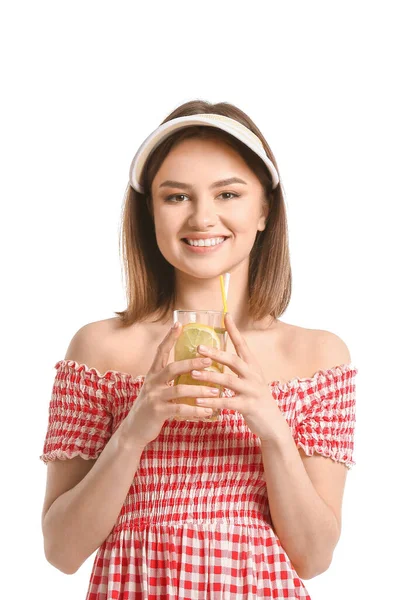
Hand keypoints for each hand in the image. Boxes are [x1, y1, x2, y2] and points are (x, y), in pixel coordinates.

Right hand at [122, 322, 220, 446]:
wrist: (134, 429)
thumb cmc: (151, 406)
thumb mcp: (157, 388)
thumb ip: (169, 379)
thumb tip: (192, 369)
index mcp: (153, 373)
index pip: (160, 351)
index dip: (169, 338)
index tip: (179, 324)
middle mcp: (152, 382)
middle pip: (173, 368)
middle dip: (193, 363)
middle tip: (210, 360)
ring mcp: (154, 397)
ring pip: (180, 390)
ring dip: (200, 390)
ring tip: (216, 391)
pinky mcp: (158, 412)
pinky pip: (181, 409)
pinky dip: (196, 410)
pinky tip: (208, 411)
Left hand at [190, 313, 286, 441]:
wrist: (272, 423)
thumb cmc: (256, 399)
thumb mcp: (250, 380)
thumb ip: (237, 368)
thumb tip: (218, 355)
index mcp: (252, 366)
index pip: (243, 344)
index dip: (234, 330)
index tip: (226, 315)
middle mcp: (253, 375)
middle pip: (234, 360)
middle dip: (216, 353)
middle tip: (198, 347)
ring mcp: (252, 391)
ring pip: (229, 380)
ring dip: (210, 376)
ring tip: (193, 373)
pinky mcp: (248, 406)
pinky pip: (228, 402)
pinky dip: (212, 401)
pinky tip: (199, 401)